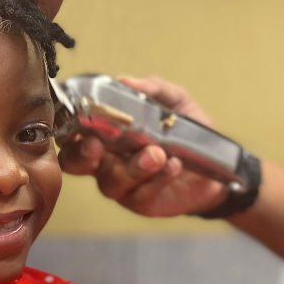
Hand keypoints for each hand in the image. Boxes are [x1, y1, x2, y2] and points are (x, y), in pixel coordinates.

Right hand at [57, 76, 228, 216]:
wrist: (216, 167)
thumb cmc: (185, 134)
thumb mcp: (173, 103)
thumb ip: (152, 90)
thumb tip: (126, 81)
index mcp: (104, 135)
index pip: (73, 135)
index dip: (68, 132)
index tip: (79, 124)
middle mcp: (106, 161)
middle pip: (75, 163)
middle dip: (81, 155)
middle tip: (96, 146)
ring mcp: (122, 185)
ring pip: (111, 181)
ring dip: (133, 167)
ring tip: (158, 154)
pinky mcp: (141, 202)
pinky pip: (141, 194)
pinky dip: (157, 178)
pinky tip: (174, 165)